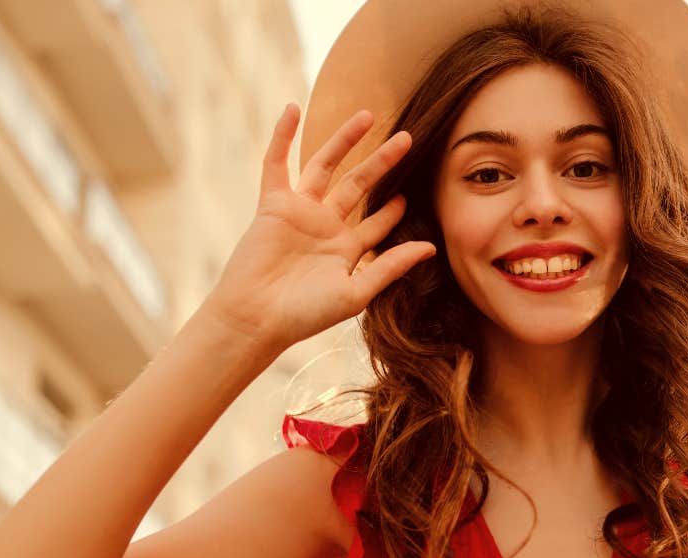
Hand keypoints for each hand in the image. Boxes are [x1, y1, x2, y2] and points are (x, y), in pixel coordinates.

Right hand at [202, 104, 435, 351]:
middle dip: (382, 162)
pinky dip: (281, 137)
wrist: (256, 319)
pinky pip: (275, 164)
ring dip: (344, 140)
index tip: (411, 195)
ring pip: (325, 166)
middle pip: (359, 185)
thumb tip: (430, 247)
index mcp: (346, 250)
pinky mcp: (272, 205)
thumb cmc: (305, 314)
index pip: (376, 223)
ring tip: (368, 116)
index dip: (394, 209)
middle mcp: (325, 226)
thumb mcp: (357, 291)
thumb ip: (391, 266)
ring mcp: (299, 212)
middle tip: (407, 139)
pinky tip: (291, 109)